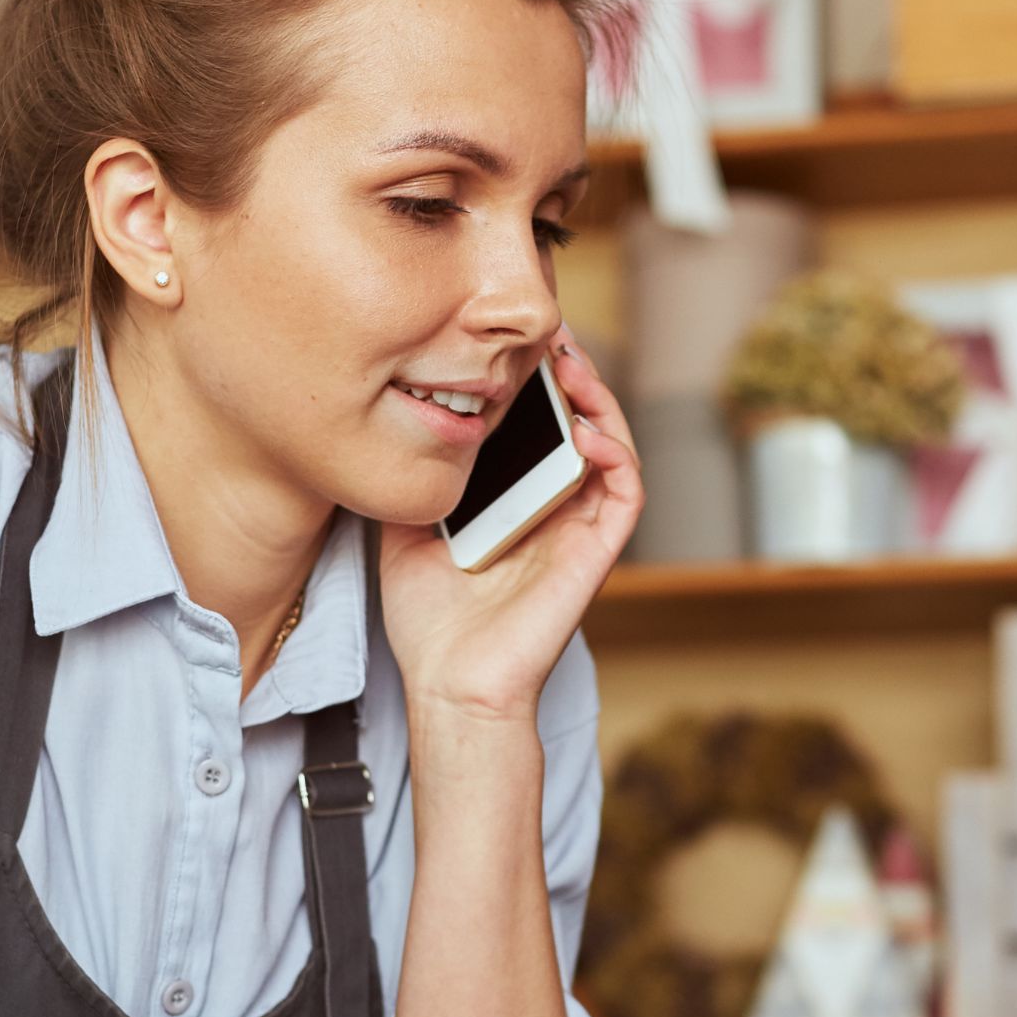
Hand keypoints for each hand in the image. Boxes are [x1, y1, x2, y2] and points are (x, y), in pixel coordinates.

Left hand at [379, 325, 641, 722]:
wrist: (450, 684)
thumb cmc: (432, 623)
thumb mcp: (404, 529)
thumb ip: (412, 480)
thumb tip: (390, 427)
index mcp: (519, 501)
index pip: (540, 426)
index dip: (536, 379)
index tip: (510, 339)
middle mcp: (556, 509)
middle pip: (582, 423)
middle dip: (570, 372)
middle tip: (548, 331)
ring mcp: (580, 529)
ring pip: (612, 446)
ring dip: (598, 398)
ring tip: (569, 360)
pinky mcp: (598, 553)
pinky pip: (625, 491)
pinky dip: (615, 452)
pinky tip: (585, 426)